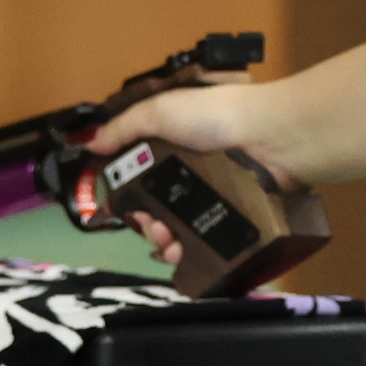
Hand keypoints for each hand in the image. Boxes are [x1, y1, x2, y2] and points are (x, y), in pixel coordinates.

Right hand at [82, 82, 300, 269]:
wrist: (273, 139)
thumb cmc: (216, 117)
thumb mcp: (162, 110)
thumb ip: (124, 126)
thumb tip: (92, 143)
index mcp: (174, 143)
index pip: (141, 175)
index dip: (128, 194)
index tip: (121, 208)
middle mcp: (192, 171)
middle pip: (157, 207)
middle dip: (145, 223)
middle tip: (151, 229)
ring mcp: (214, 196)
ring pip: (177, 229)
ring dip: (162, 242)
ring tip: (167, 245)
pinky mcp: (233, 218)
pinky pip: (204, 242)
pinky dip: (187, 252)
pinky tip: (181, 255)